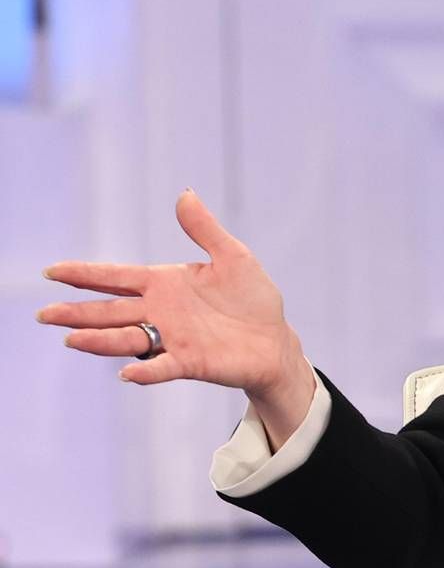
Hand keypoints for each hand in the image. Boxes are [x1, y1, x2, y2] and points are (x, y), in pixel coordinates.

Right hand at [37, 190, 307, 399]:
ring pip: (127, 339)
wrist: (276, 340)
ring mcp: (173, 339)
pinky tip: (127, 373)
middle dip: (76, 313)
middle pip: (109, 312)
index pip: (115, 277)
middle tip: (43, 315)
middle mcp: (160, 313)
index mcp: (163, 284)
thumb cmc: (253, 300)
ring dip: (99, 340)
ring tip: (71, 339)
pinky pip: (164, 367)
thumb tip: (185, 194)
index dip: (84, 275)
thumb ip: (205, 230)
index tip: (51, 271)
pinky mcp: (191, 363)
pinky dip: (146, 370)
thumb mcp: (234, 258)